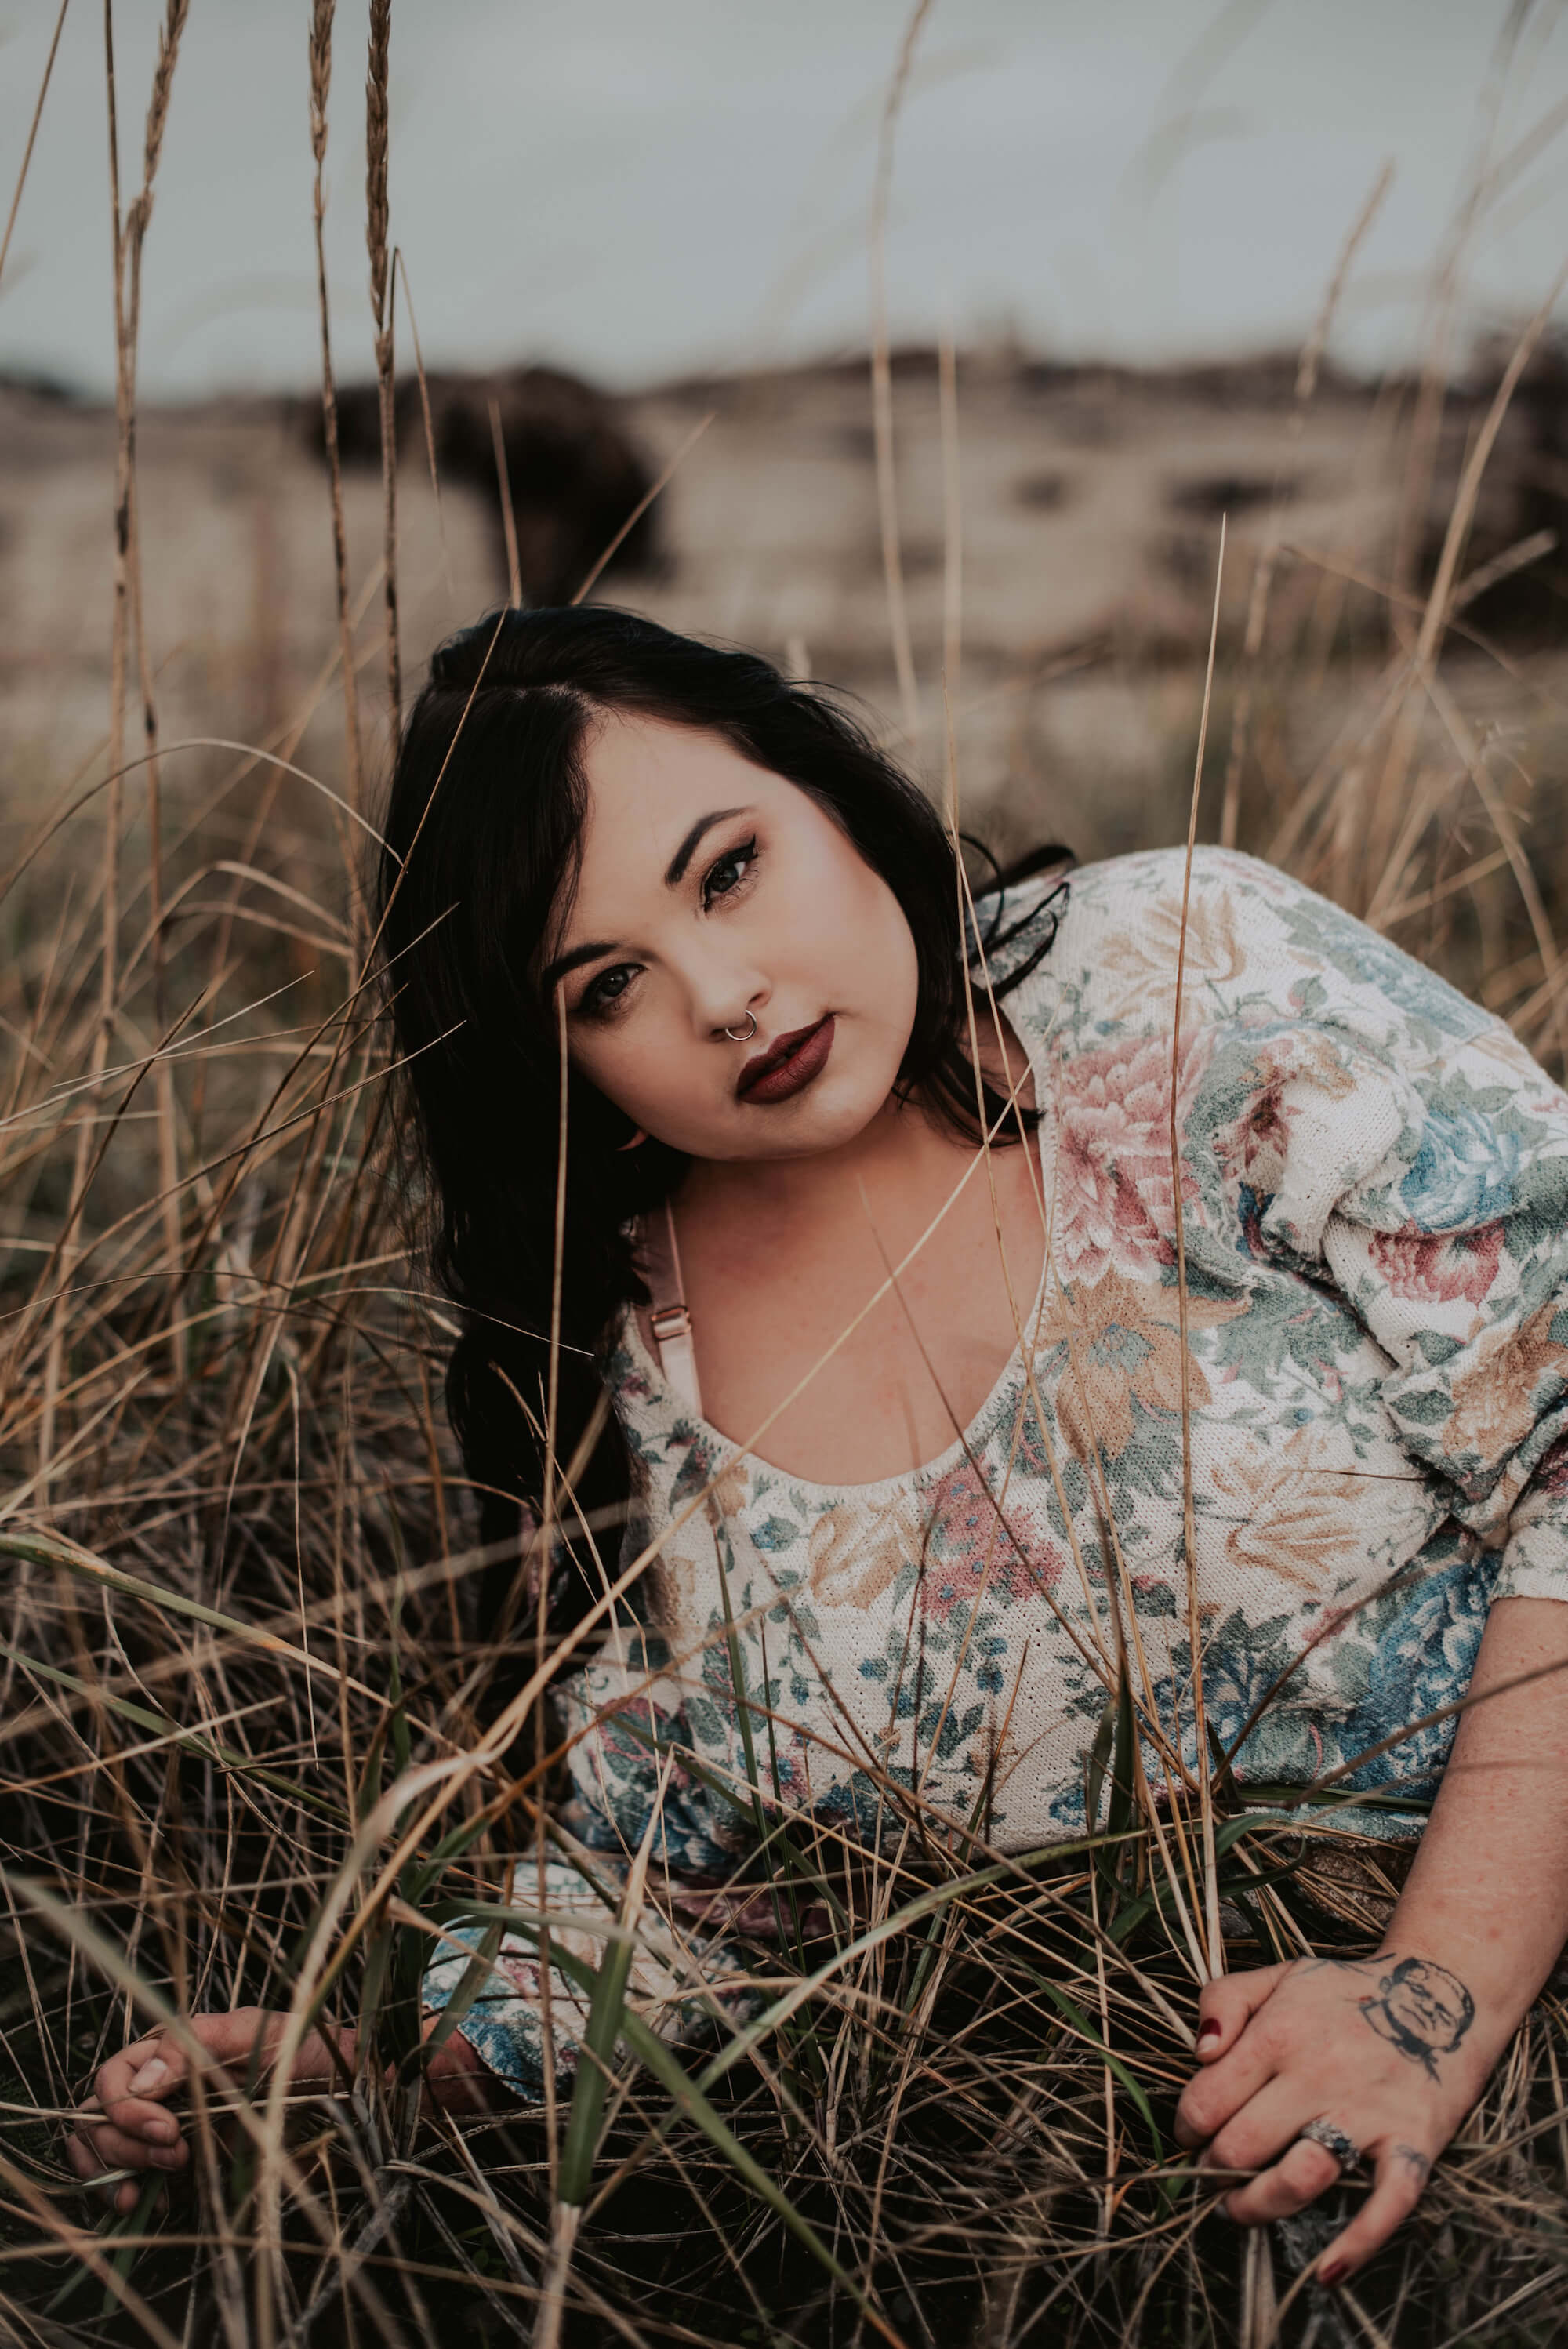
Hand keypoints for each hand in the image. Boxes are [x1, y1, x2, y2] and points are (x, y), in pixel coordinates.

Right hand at [67, 2006, 496, 2213]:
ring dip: (115, 2168)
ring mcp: (166, 2125)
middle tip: (175, 2153)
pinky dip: (118, 2190)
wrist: (351, 2091)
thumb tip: (145, 2079)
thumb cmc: (310, 2051)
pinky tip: (143, 2200)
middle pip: (100, 2116)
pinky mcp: (179, 2163)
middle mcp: (162, 2087)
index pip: (115, 2077)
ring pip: (103, 2147)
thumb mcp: (260, 2035)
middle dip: (122, 2141)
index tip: (168, 2130)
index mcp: (174, 2049)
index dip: (127, 2108)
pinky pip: (125, 2177)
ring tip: (155, 2181)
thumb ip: (200, 2047)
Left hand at [1173, 1949, 1493, 2285]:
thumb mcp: (1278, 1976)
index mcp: (1281, 2032)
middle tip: (1211, 2174)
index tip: (1189, 2135)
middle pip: (1242, 2146)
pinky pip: (1386, 2205)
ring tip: (1239, 2208)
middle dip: (1213, 2171)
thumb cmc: (1347, 1995)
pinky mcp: (1413, 2143)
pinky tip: (1325, 2270)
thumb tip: (1199, 2053)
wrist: (1441, 1997)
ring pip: (1298, 2179)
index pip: (1207, 2100)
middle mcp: (1320, 2073)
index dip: (1186, 2128)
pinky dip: (1356, 2244)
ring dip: (1257, 2206)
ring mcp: (1368, 2112)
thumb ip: (1223, 2000)